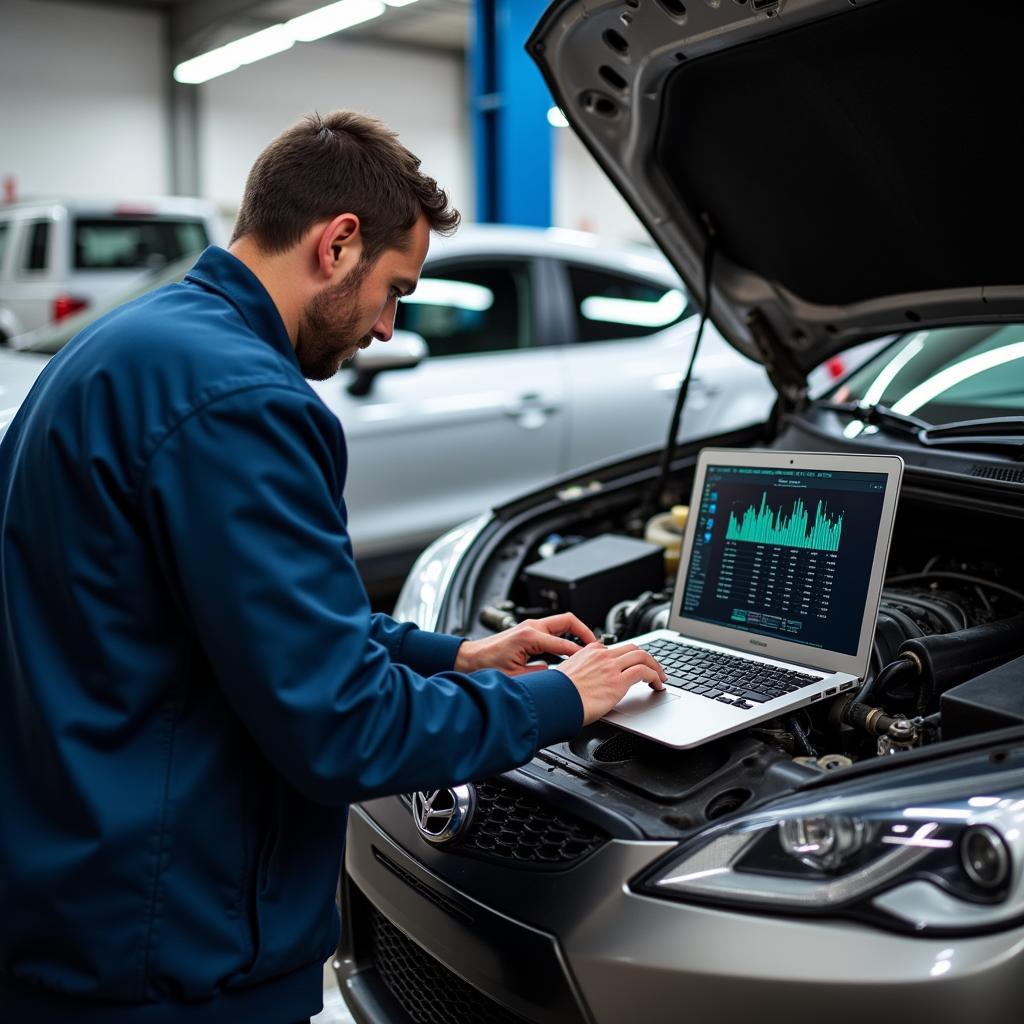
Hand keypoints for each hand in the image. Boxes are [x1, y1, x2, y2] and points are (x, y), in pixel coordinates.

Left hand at [454, 613, 598, 675]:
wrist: (468, 659)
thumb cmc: (486, 666)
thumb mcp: (516, 677)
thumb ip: (539, 675)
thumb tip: (556, 674)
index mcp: (530, 636)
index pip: (565, 643)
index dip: (581, 653)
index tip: (593, 660)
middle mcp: (531, 627)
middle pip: (568, 621)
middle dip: (584, 632)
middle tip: (596, 646)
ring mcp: (530, 627)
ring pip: (561, 624)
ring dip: (575, 634)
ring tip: (586, 648)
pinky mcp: (527, 632)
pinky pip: (553, 630)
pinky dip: (564, 637)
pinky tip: (568, 651)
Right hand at [553, 643, 666, 725]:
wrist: (553, 701)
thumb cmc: (556, 694)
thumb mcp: (566, 676)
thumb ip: (579, 675)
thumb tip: (583, 686)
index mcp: (588, 652)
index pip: (614, 649)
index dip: (627, 658)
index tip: (631, 667)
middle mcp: (601, 656)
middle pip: (633, 648)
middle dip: (646, 657)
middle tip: (653, 669)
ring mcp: (611, 667)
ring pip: (642, 656)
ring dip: (655, 666)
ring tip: (660, 677)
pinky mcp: (618, 681)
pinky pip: (644, 672)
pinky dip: (655, 676)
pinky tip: (657, 685)